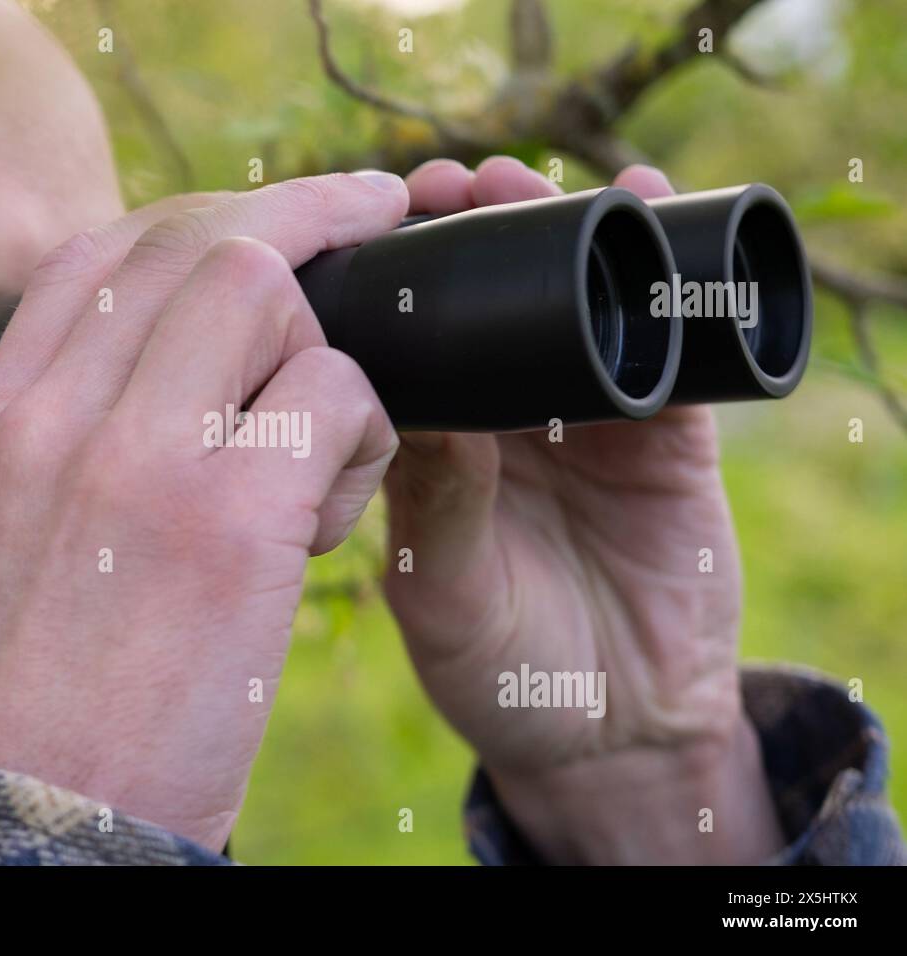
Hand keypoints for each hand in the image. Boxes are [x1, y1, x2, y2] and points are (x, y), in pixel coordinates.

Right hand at [0, 173, 406, 850]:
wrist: (47, 825)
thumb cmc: (39, 699)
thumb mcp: (1, 546)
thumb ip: (56, 442)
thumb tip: (144, 365)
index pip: (93, 259)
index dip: (194, 217)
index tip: (266, 218)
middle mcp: (49, 419)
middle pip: (191, 243)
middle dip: (300, 214)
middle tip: (370, 215)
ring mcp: (136, 460)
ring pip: (266, 292)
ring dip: (326, 349)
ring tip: (322, 449)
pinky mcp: (229, 519)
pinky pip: (333, 395)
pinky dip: (360, 433)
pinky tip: (328, 516)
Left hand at [384, 157, 784, 863]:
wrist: (609, 732)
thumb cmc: (498, 671)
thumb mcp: (441, 589)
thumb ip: (433, 501)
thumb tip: (415, 390)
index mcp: (431, 447)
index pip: (406, 342)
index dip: (391, 280)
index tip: (370, 226)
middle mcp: (502, 418)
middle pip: (484, 298)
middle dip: (465, 230)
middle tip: (446, 186)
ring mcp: (586, 418)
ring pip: (570, 298)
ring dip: (551, 229)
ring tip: (522, 184)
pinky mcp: (667, 433)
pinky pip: (666, 339)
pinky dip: (662, 275)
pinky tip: (645, 209)